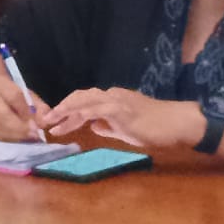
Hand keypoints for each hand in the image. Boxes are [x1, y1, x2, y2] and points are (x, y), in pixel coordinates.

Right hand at [0, 73, 50, 141]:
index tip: (38, 123)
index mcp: (0, 85)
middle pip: (4, 117)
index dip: (26, 111)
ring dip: (16, 137)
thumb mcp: (20, 90)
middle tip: (36, 135)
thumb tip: (47, 122)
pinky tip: (18, 142)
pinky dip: (8, 141)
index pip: (14, 97)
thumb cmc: (3, 89)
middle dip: (21, 129)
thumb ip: (36, 105)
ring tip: (30, 140)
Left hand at [41, 87, 204, 149]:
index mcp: (112, 99)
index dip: (67, 111)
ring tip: (50, 123)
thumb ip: (110, 126)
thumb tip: (93, 126)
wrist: (179, 123)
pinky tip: (69, 123)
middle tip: (44, 121)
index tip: (53, 123)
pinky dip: (79, 115)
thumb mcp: (128, 128)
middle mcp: (111, 95)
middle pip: (79, 97)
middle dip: (60, 109)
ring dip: (65, 112)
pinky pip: (95, 110)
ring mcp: (116, 100)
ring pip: (83, 101)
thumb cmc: (158, 128)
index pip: (85, 102)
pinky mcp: (120, 109)